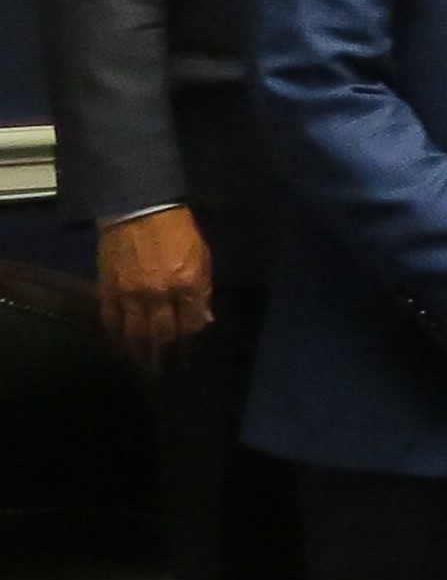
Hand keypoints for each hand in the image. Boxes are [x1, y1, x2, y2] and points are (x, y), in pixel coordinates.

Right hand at [96, 207, 215, 367]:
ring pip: (136, 334)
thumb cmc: (177, 231)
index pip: (191, 325)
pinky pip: (111, 320)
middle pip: (164, 336)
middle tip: (166, 371)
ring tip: (144, 366)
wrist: (138, 208)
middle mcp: (160, 293)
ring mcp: (131, 293)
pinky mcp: (108, 288)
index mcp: (187, 283)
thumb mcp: (202, 257)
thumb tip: (205, 320)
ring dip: (141, 354)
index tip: (190, 358)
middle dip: (166, 357)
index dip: (191, 345)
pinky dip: (116, 337)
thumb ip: (202, 290)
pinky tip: (121, 346)